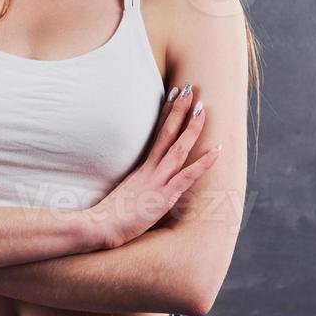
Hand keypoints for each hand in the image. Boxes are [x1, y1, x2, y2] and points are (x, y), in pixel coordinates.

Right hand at [84, 83, 219, 250]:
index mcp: (141, 169)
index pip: (156, 136)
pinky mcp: (163, 196)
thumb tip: (138, 185)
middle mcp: (149, 170)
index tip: (173, 96)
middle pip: (166, 134)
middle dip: (178, 110)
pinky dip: (203, 163)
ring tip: (201, 108)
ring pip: (178, 149)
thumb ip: (134, 188)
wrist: (97, 226)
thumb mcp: (123, 196)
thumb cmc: (107, 218)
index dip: (166, 115)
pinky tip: (217, 151)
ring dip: (191, 128)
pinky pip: (187, 176)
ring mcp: (157, 182)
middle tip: (189, 88)